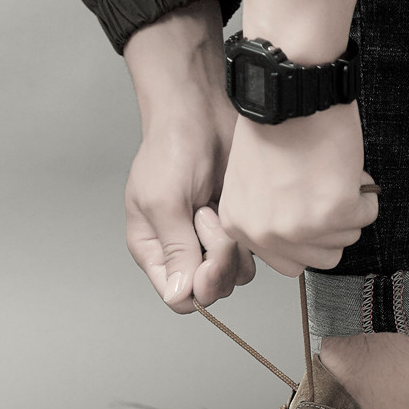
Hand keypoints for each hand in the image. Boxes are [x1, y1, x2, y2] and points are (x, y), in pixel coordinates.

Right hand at [124, 104, 254, 313]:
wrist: (204, 112)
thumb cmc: (173, 147)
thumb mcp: (164, 201)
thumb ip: (175, 250)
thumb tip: (179, 294)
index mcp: (153, 249)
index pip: (178, 296)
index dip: (198, 285)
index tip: (205, 259)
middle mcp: (183, 251)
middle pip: (213, 289)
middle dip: (218, 257)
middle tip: (206, 217)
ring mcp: (213, 241)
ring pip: (237, 274)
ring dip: (234, 244)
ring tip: (216, 207)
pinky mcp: (239, 229)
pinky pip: (254, 254)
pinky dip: (249, 234)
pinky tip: (234, 206)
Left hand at [218, 102, 377, 276]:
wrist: (291, 90)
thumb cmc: (272, 123)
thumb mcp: (250, 182)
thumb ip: (266, 216)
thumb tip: (299, 235)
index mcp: (240, 226)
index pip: (288, 262)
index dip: (308, 238)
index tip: (313, 216)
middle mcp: (268, 234)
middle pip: (321, 258)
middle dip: (332, 228)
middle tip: (327, 193)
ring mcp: (301, 228)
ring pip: (346, 238)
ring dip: (350, 208)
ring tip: (334, 174)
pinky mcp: (335, 213)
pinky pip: (366, 215)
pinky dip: (366, 193)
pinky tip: (348, 170)